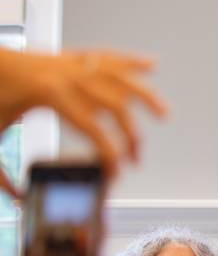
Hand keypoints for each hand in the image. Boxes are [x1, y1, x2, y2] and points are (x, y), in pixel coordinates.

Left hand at [0, 47, 166, 196]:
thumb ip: (2, 174)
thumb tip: (21, 198)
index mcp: (50, 94)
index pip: (94, 128)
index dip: (110, 153)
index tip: (118, 172)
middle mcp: (66, 75)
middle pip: (115, 106)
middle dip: (131, 136)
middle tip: (136, 158)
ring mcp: (69, 63)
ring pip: (120, 77)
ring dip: (145, 95)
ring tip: (164, 113)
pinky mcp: (67, 56)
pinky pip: (105, 56)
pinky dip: (130, 60)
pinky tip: (150, 64)